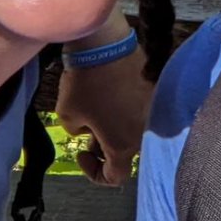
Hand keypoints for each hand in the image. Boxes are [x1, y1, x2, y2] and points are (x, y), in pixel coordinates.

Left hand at [55, 12, 152, 184]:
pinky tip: (110, 93)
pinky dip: (125, 108)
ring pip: (134, 128)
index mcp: (122, 145)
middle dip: (106, 146)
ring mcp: (151, 108)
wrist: (106, 43)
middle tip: (89, 132)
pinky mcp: (152, 88)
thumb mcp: (67, 117)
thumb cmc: (84, 84)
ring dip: (117, 127)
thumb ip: (78, 133)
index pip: (115, 177)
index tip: (81, 153)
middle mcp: (143, 130)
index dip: (95, 173)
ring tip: (98, 110)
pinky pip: (139, 108)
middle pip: (126, 151)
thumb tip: (89, 126)